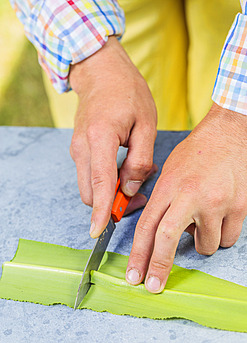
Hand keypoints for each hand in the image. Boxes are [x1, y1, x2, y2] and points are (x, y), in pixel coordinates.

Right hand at [69, 37, 156, 236]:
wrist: (101, 73)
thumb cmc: (127, 93)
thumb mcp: (146, 124)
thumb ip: (140, 160)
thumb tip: (131, 189)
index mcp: (100, 138)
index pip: (100, 184)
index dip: (102, 211)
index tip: (99, 232)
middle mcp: (82, 148)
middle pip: (91, 193)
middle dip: (112, 205)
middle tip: (139, 198)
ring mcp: (77, 149)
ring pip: (90, 187)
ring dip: (110, 193)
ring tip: (136, 179)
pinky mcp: (79, 150)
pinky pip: (91, 176)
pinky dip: (106, 182)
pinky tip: (124, 170)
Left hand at [126, 103, 246, 292]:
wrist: (229, 136)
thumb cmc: (196, 154)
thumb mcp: (169, 173)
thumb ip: (162, 203)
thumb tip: (158, 234)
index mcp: (168, 187)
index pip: (147, 227)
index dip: (138, 255)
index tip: (133, 275)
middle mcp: (190, 196)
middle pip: (167, 239)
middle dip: (158, 267)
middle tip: (152, 286)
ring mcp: (216, 202)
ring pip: (205, 245)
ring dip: (201, 242)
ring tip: (202, 219)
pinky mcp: (238, 207)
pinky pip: (227, 239)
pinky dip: (221, 235)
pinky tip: (218, 217)